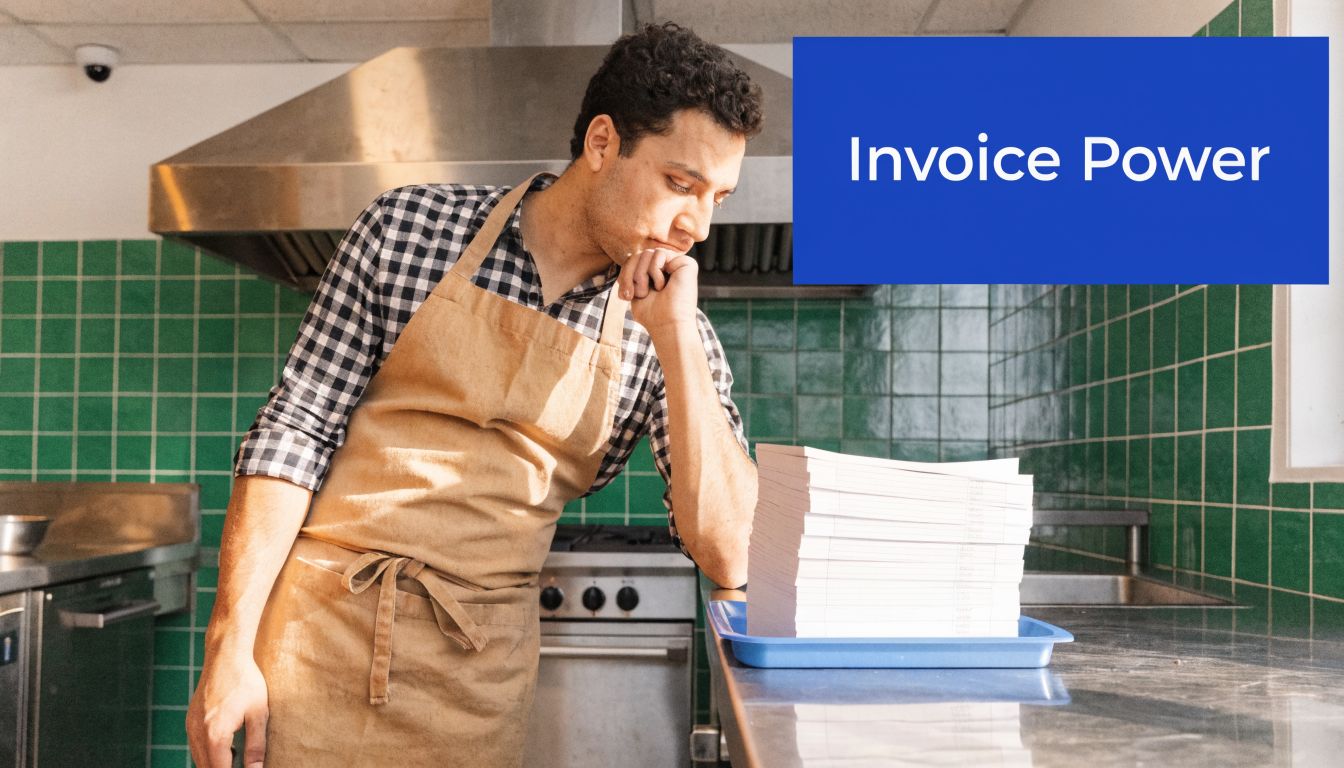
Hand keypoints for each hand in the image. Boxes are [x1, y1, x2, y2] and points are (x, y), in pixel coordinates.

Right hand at [187, 653, 268, 767]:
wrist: (225, 656)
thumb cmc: (246, 682)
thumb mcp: (259, 714)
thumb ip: (256, 746)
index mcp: (215, 735)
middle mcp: (198, 733)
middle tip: (241, 764)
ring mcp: (191, 727)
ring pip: (199, 759)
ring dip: (215, 764)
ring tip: (236, 758)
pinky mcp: (190, 721)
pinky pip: (196, 747)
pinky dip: (209, 754)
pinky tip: (227, 749)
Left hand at [617, 248, 698, 332]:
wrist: (668, 325)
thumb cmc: (652, 314)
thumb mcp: (634, 290)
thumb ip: (632, 271)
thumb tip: (629, 255)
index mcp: (657, 274)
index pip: (634, 260)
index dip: (625, 274)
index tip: (624, 296)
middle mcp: (668, 267)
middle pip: (638, 254)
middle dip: (630, 274)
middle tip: (635, 294)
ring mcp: (677, 264)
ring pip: (647, 252)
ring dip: (642, 274)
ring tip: (652, 291)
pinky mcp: (686, 262)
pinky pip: (659, 253)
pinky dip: (655, 270)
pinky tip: (663, 285)